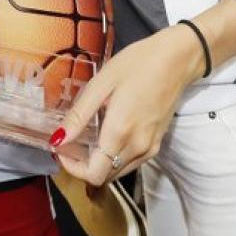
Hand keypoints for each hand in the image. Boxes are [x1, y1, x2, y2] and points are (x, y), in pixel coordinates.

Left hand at [53, 25, 200, 186]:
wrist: (177, 59)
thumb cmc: (138, 64)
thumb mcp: (102, 83)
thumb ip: (79, 115)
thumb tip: (57, 139)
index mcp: (120, 132)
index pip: (94, 174)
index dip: (72, 168)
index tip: (61, 148)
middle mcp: (137, 147)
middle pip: (105, 177)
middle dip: (83, 166)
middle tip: (70, 143)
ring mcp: (150, 148)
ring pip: (118, 172)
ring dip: (99, 164)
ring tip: (87, 139)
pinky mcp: (157, 143)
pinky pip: (131, 162)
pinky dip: (115, 158)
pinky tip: (108, 136)